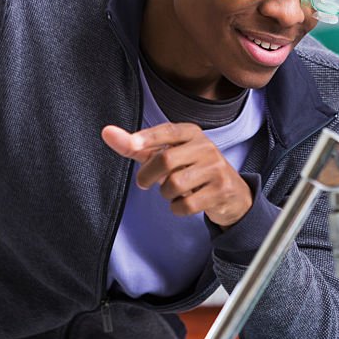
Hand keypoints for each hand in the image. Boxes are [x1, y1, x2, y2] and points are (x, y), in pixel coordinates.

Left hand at [102, 123, 252, 226]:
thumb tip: (106, 132)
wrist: (232, 193)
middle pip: (166, 160)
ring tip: (172, 191)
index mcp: (192, 133)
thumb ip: (136, 146)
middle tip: (144, 183)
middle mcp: (206, 147)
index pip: (168, 131)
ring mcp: (216, 168)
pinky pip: (186, 204)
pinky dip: (177, 208)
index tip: (132, 145)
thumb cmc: (190, 170)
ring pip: (175, 184)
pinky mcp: (221, 190)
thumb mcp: (166, 155)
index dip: (148, 137)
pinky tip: (185, 202)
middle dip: (148, 175)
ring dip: (165, 194)